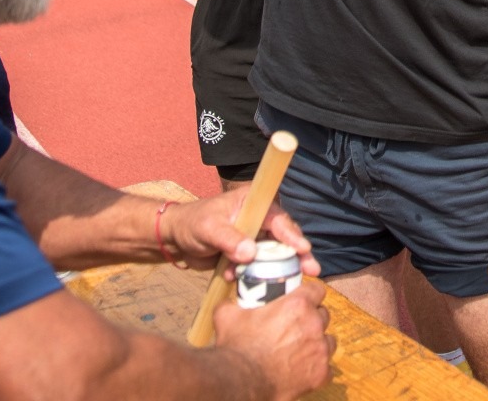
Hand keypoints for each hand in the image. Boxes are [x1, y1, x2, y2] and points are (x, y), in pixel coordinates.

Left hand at [160, 197, 320, 276]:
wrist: (176, 239)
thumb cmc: (191, 224)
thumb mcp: (209, 229)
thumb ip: (229, 239)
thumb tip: (250, 254)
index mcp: (254, 203)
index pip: (278, 218)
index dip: (292, 234)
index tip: (303, 249)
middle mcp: (259, 218)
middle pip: (284, 237)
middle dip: (298, 255)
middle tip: (311, 271)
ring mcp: (254, 237)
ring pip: (275, 254)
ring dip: (277, 270)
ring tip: (288, 285)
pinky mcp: (248, 254)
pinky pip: (259, 267)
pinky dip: (255, 276)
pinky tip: (241, 281)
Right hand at [213, 277, 333, 399]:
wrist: (241, 381)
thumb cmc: (236, 347)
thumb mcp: (228, 315)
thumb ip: (234, 304)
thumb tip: (231, 302)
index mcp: (297, 305)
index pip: (317, 290)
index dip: (310, 294)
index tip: (303, 300)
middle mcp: (313, 324)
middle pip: (323, 314)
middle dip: (312, 319)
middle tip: (296, 327)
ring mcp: (319, 349)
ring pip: (328, 340)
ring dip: (317, 342)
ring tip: (301, 349)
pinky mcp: (320, 373)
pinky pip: (326, 367)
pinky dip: (316, 368)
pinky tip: (302, 369)